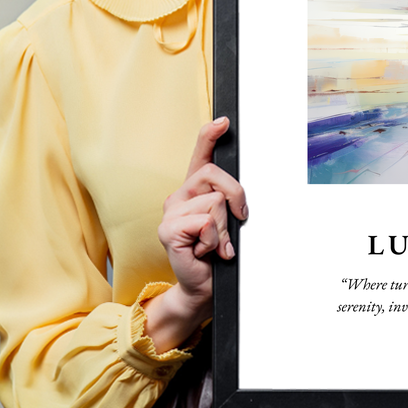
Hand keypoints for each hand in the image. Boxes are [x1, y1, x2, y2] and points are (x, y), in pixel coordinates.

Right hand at [143, 117, 247, 351]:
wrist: (203, 286)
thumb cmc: (217, 253)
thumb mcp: (228, 222)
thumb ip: (229, 202)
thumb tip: (239, 194)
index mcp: (194, 191)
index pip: (200, 155)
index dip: (210, 136)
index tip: (224, 121)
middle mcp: (179, 196)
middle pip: (215, 175)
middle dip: (236, 197)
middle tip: (236, 221)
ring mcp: (171, 212)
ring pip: (215, 202)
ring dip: (224, 228)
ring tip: (215, 244)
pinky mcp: (168, 230)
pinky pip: (205, 222)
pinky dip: (214, 240)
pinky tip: (205, 251)